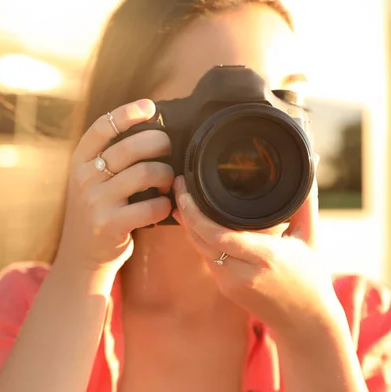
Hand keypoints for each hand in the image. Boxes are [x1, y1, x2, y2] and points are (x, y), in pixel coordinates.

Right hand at [55, 99, 173, 272]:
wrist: (82, 255)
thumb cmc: (98, 209)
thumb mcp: (91, 180)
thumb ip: (110, 157)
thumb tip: (153, 129)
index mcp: (79, 161)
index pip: (103, 127)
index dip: (127, 113)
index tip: (149, 107)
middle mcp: (83, 178)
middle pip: (131, 147)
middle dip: (159, 143)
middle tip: (169, 149)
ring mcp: (95, 202)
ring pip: (145, 173)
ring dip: (165, 175)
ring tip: (167, 180)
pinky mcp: (109, 225)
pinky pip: (150, 207)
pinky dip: (164, 204)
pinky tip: (163, 205)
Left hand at [172, 171, 343, 338]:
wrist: (305, 322)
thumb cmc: (311, 277)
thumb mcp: (311, 238)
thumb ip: (305, 203)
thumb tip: (310, 168)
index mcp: (265, 256)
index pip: (217, 233)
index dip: (194, 212)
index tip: (186, 188)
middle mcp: (242, 272)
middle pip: (200, 239)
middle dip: (185, 212)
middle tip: (179, 186)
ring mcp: (230, 282)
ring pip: (199, 248)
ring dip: (188, 224)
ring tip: (182, 199)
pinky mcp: (225, 287)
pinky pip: (206, 257)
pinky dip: (199, 238)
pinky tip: (194, 221)